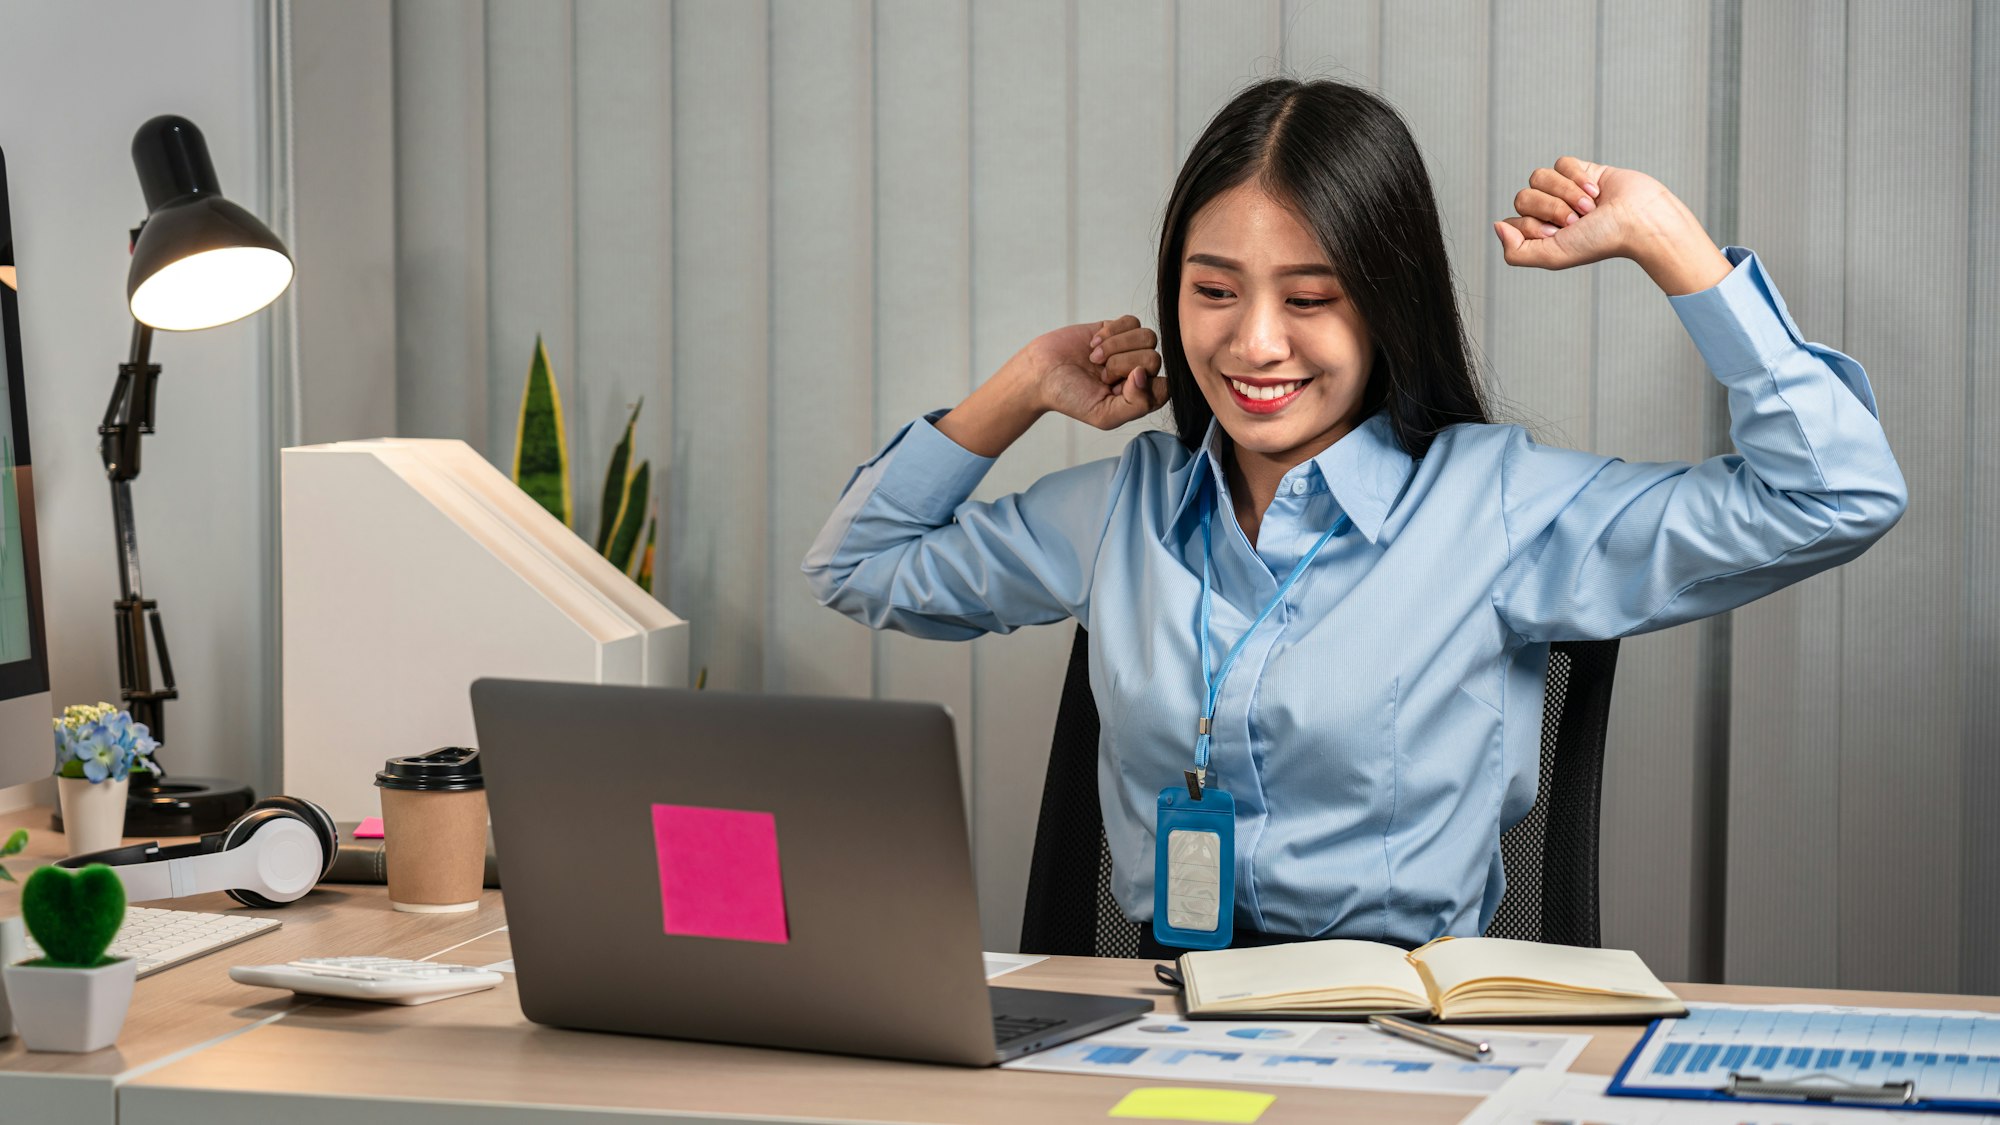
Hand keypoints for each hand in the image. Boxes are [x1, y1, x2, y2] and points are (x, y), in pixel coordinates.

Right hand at [1020, 314, 1167, 430]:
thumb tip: (1145, 375)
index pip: (1164, 386)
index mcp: (1140, 396)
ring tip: (1095, 357)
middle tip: (1100, 373)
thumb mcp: (1104, 415)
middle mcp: (1139, 372)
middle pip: (1153, 358)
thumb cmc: (1070, 397)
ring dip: (1116, 346)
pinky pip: (1132, 321)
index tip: (1115, 387)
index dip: (1142, 385)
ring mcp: (1129, 349)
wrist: (1041, 372)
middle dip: (1121, 364)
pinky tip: (1093, 343)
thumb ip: (1136, 404)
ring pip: (1147, 337)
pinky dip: (1110, 331)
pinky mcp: (1117, 329)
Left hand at [1492, 156, 1728, 292]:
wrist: (1639, 219)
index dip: (1534, 226)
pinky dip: (1578, 176)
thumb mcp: (1552, 256)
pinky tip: (1596, 190)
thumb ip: (1516, 252)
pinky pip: (1560, 163)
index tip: (1559, 235)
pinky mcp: (1580, 170)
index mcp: (1539, 234)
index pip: (1512, 221)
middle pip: (1522, 197)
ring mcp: (1563, 190)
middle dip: (1551, 208)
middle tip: (1577, 220)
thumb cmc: (1600, 241)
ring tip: (1589, 206)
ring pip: (1538, 176)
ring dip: (1565, 192)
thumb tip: (1496, 225)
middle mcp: (1548, 212)